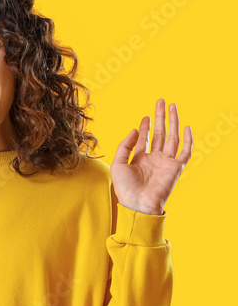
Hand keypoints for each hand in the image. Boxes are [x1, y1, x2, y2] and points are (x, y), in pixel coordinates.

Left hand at [111, 99, 192, 215]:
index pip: (145, 138)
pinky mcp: (176, 168)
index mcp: (140, 159)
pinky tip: (186, 127)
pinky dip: (188, 140)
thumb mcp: (118, 164)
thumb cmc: (125, 189)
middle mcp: (154, 159)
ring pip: (172, 137)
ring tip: (172, 106)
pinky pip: (185, 152)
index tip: (146, 116)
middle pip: (160, 133)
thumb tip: (136, 130)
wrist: (137, 204)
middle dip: (160, 117)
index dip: (146, 126)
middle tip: (161, 102)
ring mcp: (166, 162)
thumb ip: (125, 146)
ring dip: (173, 122)